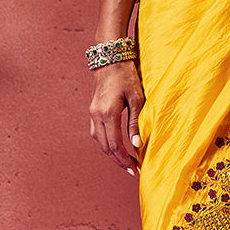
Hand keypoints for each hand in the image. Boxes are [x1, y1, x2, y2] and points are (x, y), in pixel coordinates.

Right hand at [89, 60, 143, 175]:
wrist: (110, 59)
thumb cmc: (127, 77)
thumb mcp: (136, 99)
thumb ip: (135, 123)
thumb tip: (137, 146)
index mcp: (108, 114)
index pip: (115, 145)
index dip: (125, 159)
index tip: (135, 168)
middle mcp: (96, 115)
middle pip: (105, 147)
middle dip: (119, 160)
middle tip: (132, 169)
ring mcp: (92, 113)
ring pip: (99, 141)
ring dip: (111, 153)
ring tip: (125, 161)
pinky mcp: (92, 110)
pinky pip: (96, 133)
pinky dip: (106, 143)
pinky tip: (116, 147)